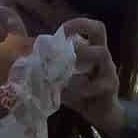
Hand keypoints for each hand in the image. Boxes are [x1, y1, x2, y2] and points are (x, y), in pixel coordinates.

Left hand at [61, 18, 123, 136]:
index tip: (62, 30)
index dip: (78, 23)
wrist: (102, 114)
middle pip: (100, 29)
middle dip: (82, 28)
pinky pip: (97, 83)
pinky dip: (80, 88)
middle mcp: (103, 55)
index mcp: (92, 49)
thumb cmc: (81, 91)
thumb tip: (27, 61)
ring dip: (80, 58)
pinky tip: (68, 94)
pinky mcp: (110, 87)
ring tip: (65, 72)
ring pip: (101, 53)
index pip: (92, 27)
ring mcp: (109, 69)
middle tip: (66, 45)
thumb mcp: (65, 77)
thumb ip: (51, 68)